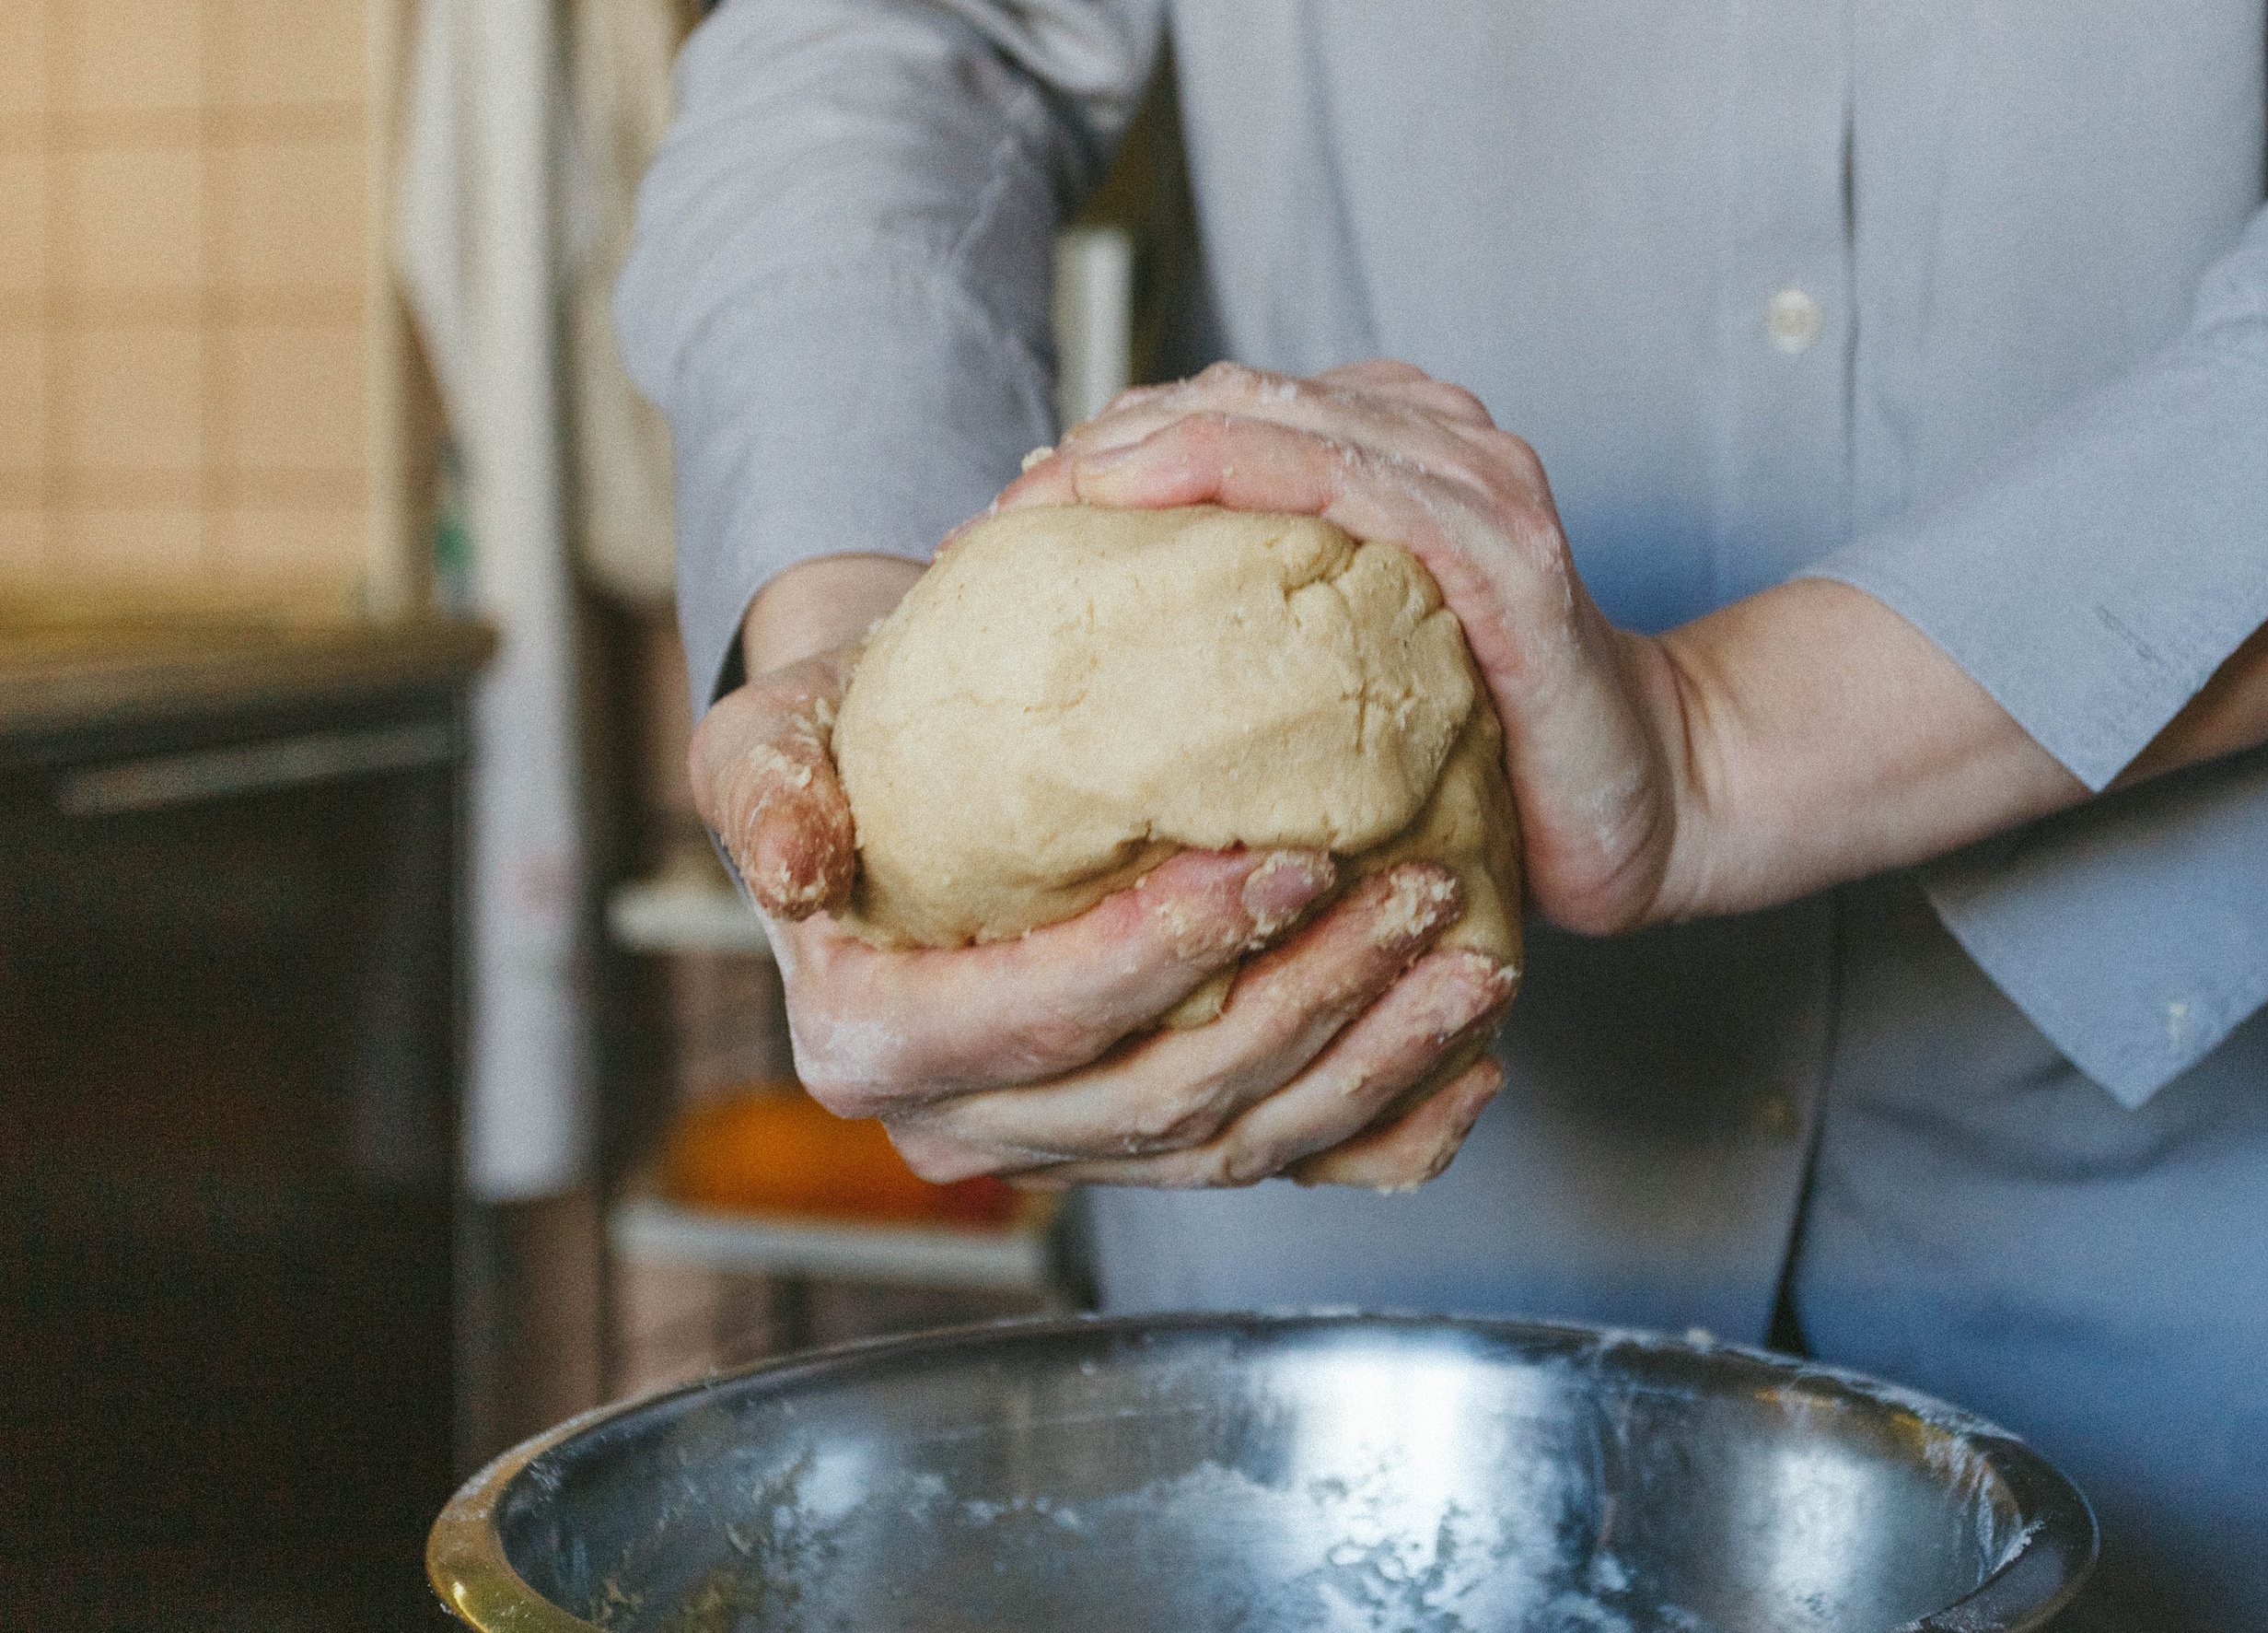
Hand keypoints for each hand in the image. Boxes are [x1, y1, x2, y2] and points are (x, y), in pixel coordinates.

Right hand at [689, 557, 1517, 1190]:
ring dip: (1370, 1064)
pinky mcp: (1152, 1142)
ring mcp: (1070, 1148)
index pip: (1033, 1022)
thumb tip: (800, 862)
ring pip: (1234, 1145)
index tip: (1283, 857)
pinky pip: (1283, 1165)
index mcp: (873, 1044)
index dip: (1163, 957)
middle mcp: (969, 1128)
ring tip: (1474, 963)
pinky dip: (1387, 1130)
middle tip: (1419, 894)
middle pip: (1158, 1102)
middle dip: (1305, 1006)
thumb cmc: (847, 729)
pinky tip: (1473, 1068)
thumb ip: (764, 786)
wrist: (915, 761)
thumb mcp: (768, 732)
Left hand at [1000, 359, 1681, 932]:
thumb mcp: (1345, 677)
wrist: (1641, 807)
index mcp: (1394, 450)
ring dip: (1139, 450)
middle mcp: (1436, 440)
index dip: (1098, 448)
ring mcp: (1477, 486)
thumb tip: (1089, 653)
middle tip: (990, 523)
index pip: (1217, 411)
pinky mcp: (1506, 555)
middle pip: (1227, 401)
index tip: (997, 523)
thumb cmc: (1483, 756)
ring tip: (1035, 508)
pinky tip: (1145, 495)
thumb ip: (1257, 627)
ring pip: (1276, 420)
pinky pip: (1354, 486)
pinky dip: (1241, 473)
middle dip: (1093, 447)